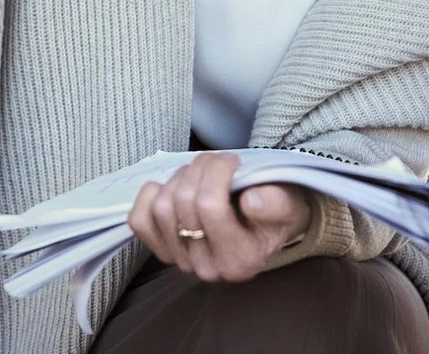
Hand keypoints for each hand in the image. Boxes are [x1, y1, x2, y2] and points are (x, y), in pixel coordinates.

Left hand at [127, 152, 311, 281]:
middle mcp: (207, 268)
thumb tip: (251, 201)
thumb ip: (276, 204)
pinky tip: (170, 186)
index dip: (218, 171)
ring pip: (162, 208)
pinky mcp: (162, 250)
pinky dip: (149, 196)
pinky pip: (139, 222)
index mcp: (240, 260)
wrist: (264, 229)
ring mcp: (181, 261)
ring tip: (200, 171)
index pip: (210, 206)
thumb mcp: (288, 206)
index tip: (234, 159)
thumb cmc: (275, 213)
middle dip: (200, 168)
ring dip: (179, 177)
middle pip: (184, 202)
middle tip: (218, 159)